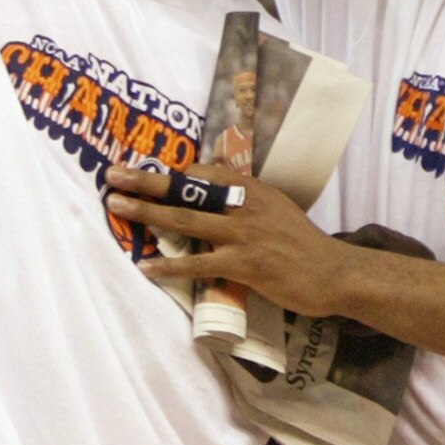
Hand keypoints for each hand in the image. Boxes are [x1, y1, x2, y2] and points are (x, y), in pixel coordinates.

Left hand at [105, 163, 410, 318]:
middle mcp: (244, 205)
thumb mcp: (276, 206)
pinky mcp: (245, 264)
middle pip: (187, 188)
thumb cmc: (302, 243)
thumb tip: (216, 178)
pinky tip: (147, 267)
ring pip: (186, 219)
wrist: (332, 273)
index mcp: (251, 189)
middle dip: (146, 181)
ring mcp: (244, 234)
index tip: (142, 171)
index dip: (172, 173)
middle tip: (113, 174)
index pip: (204, 172)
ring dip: (147, 213)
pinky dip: (170, 266)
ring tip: (117, 207)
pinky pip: (199, 264)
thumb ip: (246, 196)